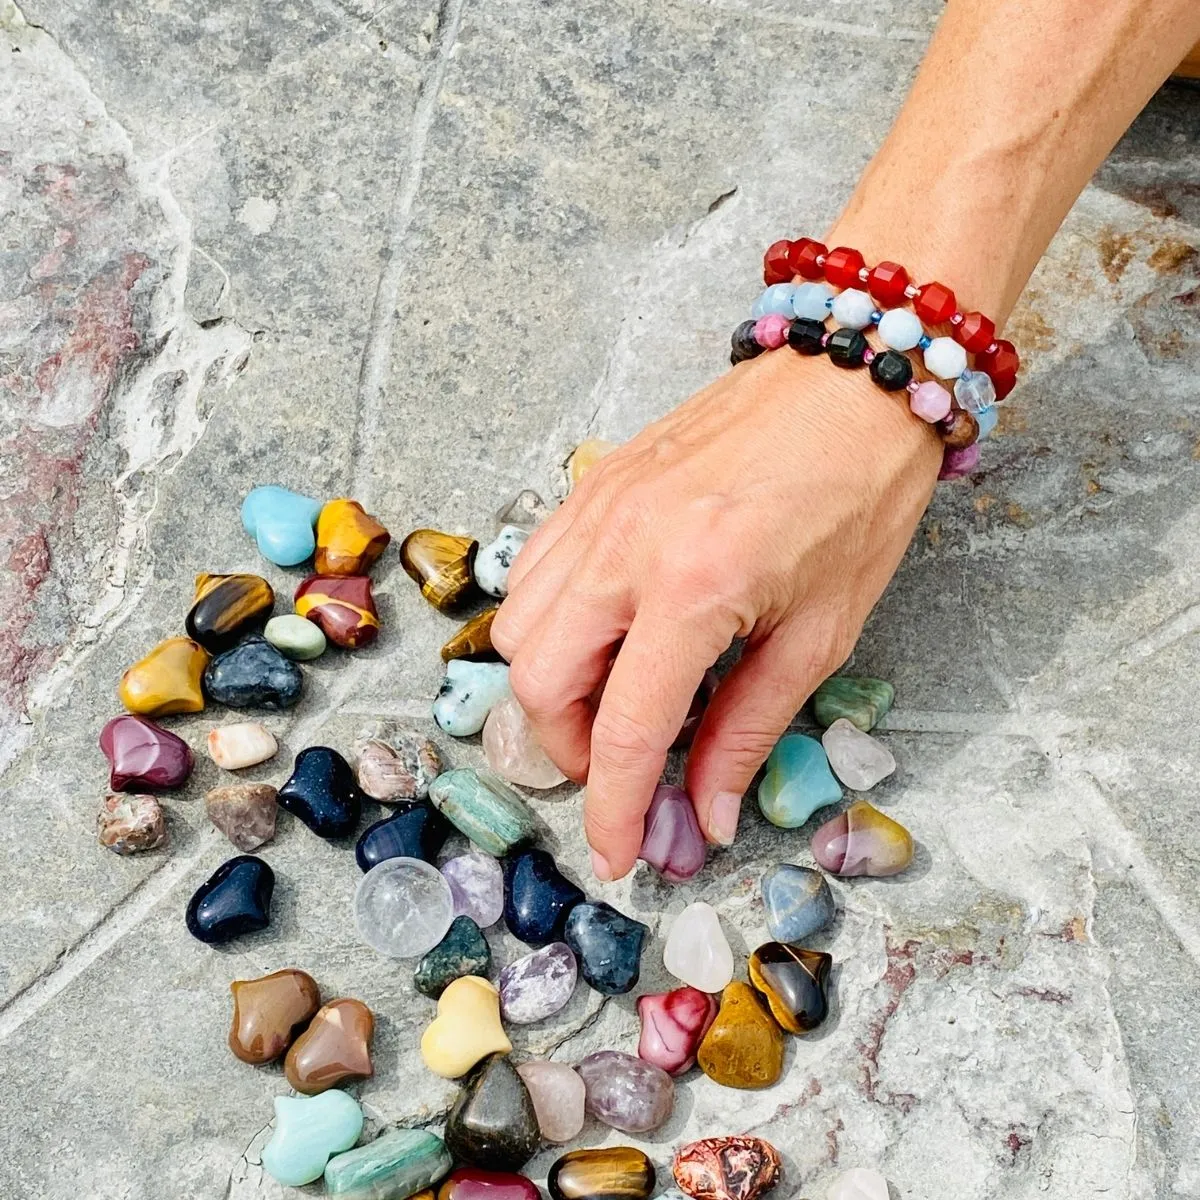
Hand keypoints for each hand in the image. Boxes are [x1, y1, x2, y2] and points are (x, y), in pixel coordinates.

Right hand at [491, 347, 941, 879]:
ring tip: (613, 703)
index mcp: (696, 587)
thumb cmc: (858, 498)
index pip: (624, 727)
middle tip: (622, 767)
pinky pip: (533, 570)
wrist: (853, 379)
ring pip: (520, 625)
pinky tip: (600, 632)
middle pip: (539, 680)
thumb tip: (703, 812)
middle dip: (570, 749)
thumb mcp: (821, 632)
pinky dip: (548, 621)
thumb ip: (750, 727)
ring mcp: (598, 507)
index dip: (612, 806)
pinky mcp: (593, 484)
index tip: (615, 854)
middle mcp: (625, 546)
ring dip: (553, 687)